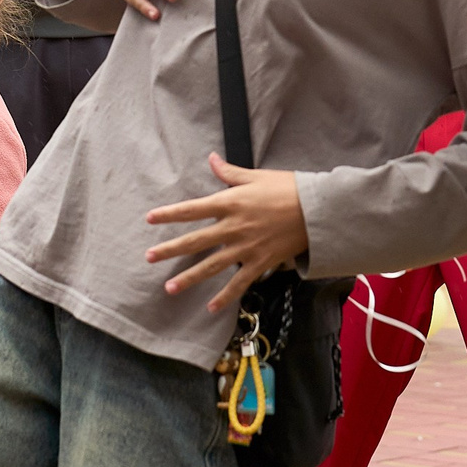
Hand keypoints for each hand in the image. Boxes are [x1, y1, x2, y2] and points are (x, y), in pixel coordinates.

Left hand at [143, 154, 309, 313]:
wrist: (316, 211)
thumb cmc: (288, 189)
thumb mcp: (256, 176)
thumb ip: (229, 172)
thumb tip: (211, 159)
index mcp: (230, 203)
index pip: (192, 209)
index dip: (169, 214)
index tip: (150, 219)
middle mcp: (233, 227)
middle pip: (195, 241)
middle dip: (170, 250)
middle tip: (149, 257)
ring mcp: (245, 248)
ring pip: (211, 266)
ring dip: (188, 278)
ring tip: (169, 288)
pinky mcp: (260, 262)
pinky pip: (239, 283)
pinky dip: (225, 296)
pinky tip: (211, 307)